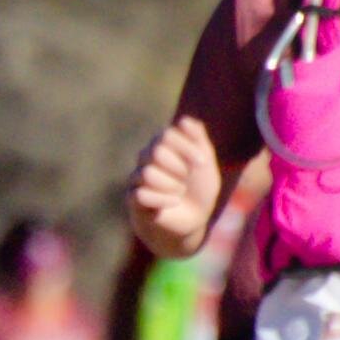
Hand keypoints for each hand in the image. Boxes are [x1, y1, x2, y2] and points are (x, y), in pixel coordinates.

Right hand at [130, 114, 222, 258]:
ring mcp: (137, 178)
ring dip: (172, 186)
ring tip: (179, 193)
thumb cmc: (200, 186)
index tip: (203, 163)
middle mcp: (146, 157)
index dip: (186, 148)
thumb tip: (183, 121)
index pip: (166, 135)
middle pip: (156, 152)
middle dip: (179, 168)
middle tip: (187, 179)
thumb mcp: (205, 160)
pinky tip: (172, 203)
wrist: (194, 218)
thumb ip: (197, 137)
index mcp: (162, 144)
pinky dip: (163, 201)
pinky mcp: (133, 199)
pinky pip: (141, 195)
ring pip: (147, 174)